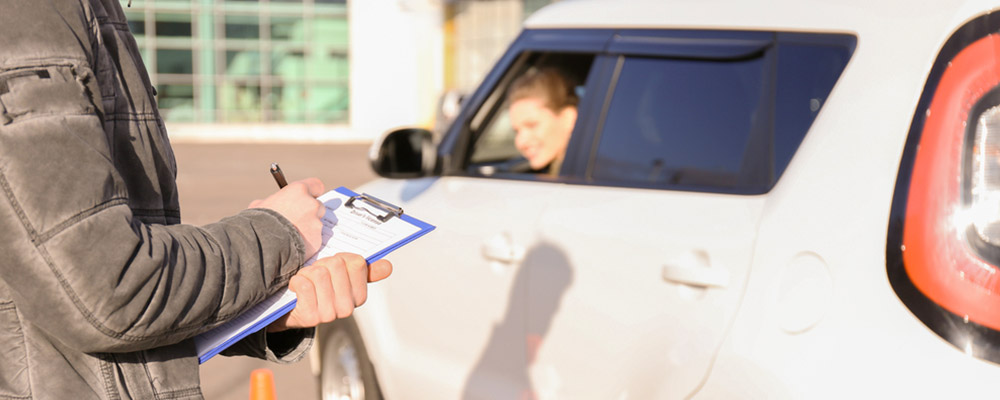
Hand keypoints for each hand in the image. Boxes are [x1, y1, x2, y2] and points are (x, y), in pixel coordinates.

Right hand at [248, 178, 325, 258]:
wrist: (263, 244)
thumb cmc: (258, 222)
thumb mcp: (260, 205)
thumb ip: (273, 201)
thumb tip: (272, 204)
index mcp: (299, 190)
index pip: (316, 186)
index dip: (312, 193)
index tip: (308, 198)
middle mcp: (311, 204)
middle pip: (318, 207)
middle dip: (310, 213)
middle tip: (297, 221)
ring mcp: (316, 223)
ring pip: (316, 225)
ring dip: (307, 229)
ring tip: (290, 237)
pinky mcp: (317, 240)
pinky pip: (314, 240)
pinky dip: (306, 243)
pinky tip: (293, 246)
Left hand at [267, 253, 392, 331]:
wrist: (290, 310)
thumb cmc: (316, 287)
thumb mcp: (340, 275)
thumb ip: (364, 270)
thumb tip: (388, 266)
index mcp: (359, 296)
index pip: (357, 262)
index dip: (339, 258)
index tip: (331, 267)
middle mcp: (348, 308)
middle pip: (337, 265)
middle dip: (321, 264)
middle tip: (315, 276)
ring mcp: (330, 314)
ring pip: (320, 274)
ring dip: (307, 273)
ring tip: (305, 282)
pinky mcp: (311, 317)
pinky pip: (305, 285)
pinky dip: (296, 281)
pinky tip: (296, 288)